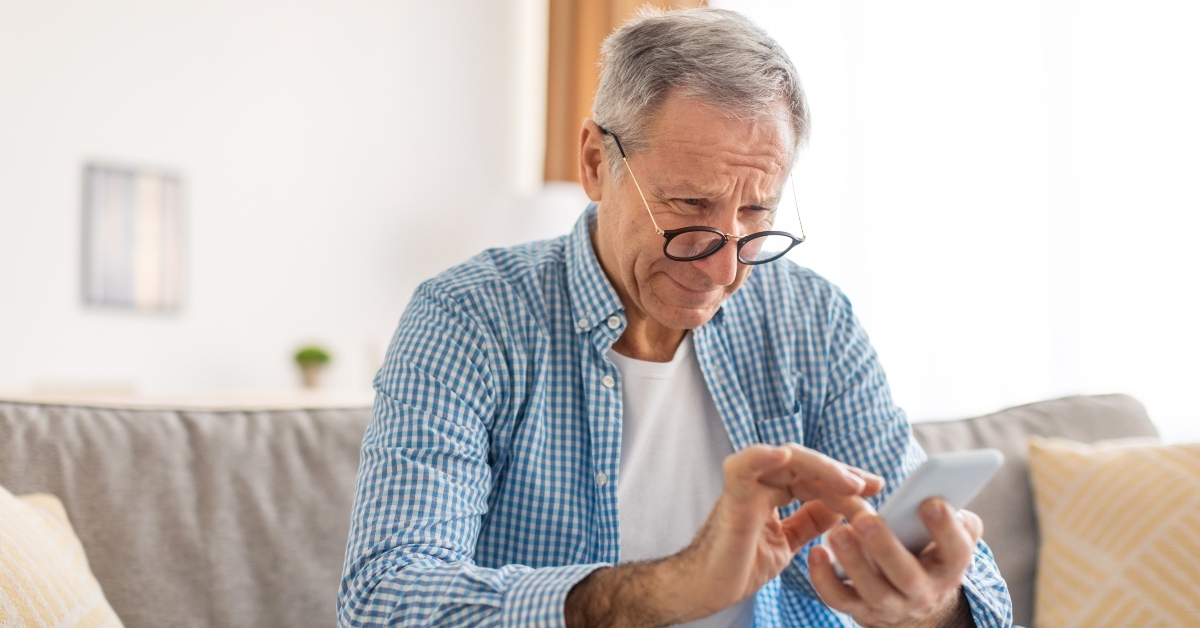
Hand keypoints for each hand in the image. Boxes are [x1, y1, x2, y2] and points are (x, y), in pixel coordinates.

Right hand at [565, 443, 882, 627]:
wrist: (706, 590)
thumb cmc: (738, 565)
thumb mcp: (787, 542)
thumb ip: (810, 521)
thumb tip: (840, 507)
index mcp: (771, 492)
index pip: (813, 476)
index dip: (844, 481)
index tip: (875, 488)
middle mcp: (759, 483)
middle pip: (805, 463)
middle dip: (840, 473)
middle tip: (869, 485)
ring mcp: (744, 487)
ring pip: (786, 460)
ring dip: (821, 468)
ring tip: (850, 483)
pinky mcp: (731, 498)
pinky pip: (743, 467)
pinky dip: (761, 456)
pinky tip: (784, 455)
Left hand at [809, 498, 983, 627]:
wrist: (913, 603)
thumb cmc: (926, 553)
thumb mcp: (947, 538)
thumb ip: (952, 517)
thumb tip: (943, 492)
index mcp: (949, 567)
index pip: (956, 552)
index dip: (946, 529)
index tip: (930, 502)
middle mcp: (923, 592)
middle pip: (907, 576)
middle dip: (885, 546)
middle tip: (865, 519)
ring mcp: (891, 605)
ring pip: (873, 590)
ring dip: (854, 561)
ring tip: (838, 532)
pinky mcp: (861, 610)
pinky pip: (841, 599)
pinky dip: (825, 579)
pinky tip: (817, 553)